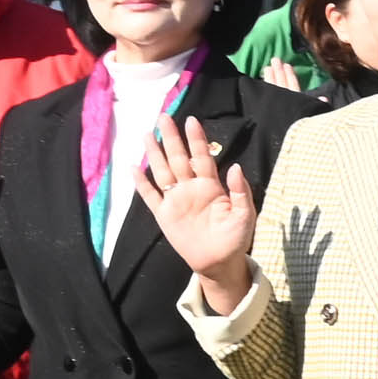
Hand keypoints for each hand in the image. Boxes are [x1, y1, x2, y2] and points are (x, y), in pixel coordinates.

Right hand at [136, 110, 259, 305]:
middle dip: (171, 138)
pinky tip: (134, 168)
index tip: (191, 120)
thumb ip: (240, 191)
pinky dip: (141, 183)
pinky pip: (150, 196)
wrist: (220, 261)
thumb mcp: (244, 215)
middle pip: (179, 158)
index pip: (202, 157)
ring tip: (146, 134)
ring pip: (162, 171)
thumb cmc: (236, 238)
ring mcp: (176, 200)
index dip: (196, 139)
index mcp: (211, 186)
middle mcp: (191, 188)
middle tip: (163, 117)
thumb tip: (235, 166)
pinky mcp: (164, 215)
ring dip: (154, 154)